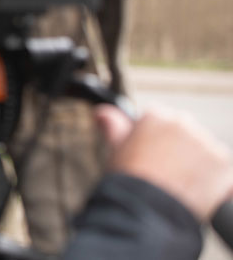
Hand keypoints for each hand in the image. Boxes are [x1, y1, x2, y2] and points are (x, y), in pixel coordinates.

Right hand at [96, 104, 232, 220]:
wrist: (148, 210)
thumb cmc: (129, 181)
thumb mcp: (116, 149)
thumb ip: (113, 125)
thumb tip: (103, 112)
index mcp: (156, 115)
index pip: (159, 120)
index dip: (154, 141)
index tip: (150, 157)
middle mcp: (183, 123)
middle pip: (184, 133)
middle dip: (178, 150)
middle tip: (164, 173)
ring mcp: (206, 143)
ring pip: (204, 151)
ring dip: (196, 164)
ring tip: (178, 185)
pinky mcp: (224, 164)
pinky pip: (221, 171)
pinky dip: (213, 182)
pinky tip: (194, 192)